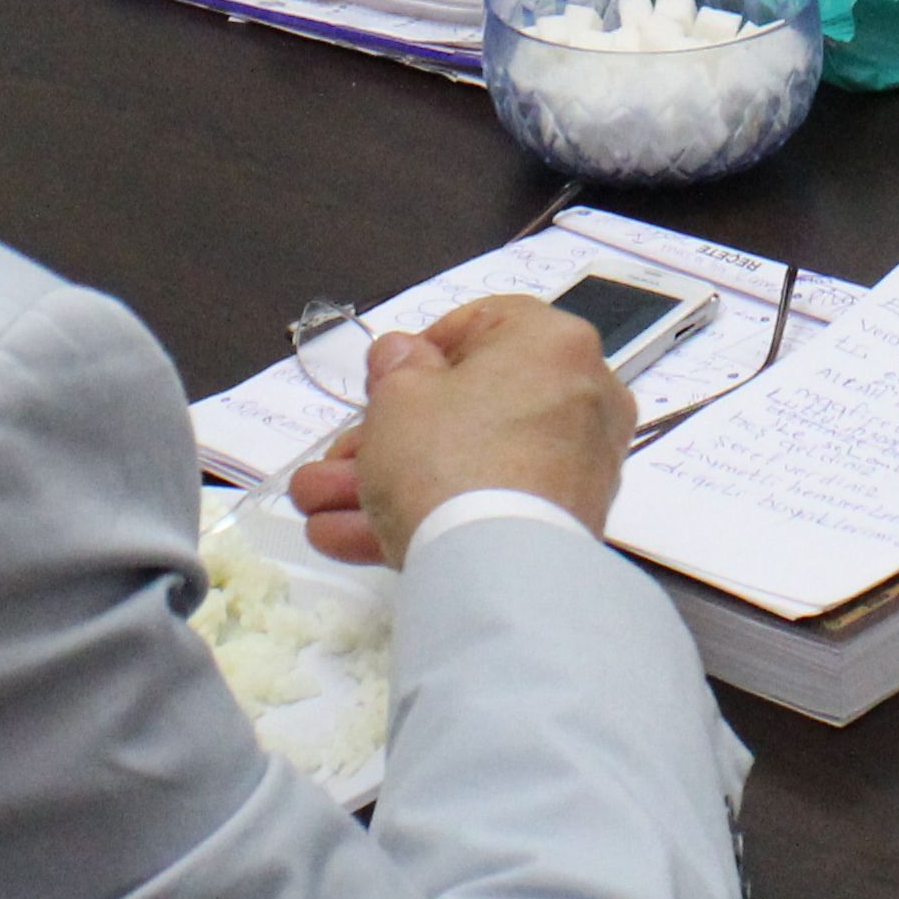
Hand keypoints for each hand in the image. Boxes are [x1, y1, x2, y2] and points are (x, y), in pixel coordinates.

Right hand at [284, 294, 633, 564]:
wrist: (497, 575)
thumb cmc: (448, 459)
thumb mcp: (397, 396)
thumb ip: (395, 366)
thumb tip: (404, 355)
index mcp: (552, 343)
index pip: (485, 323)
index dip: (421, 350)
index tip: (382, 381)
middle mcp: (579, 398)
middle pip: (467, 408)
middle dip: (386, 436)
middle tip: (337, 459)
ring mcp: (576, 468)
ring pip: (468, 463)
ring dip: (387, 483)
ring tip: (318, 508)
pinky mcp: (561, 526)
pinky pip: (488, 504)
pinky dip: (428, 513)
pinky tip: (349, 536)